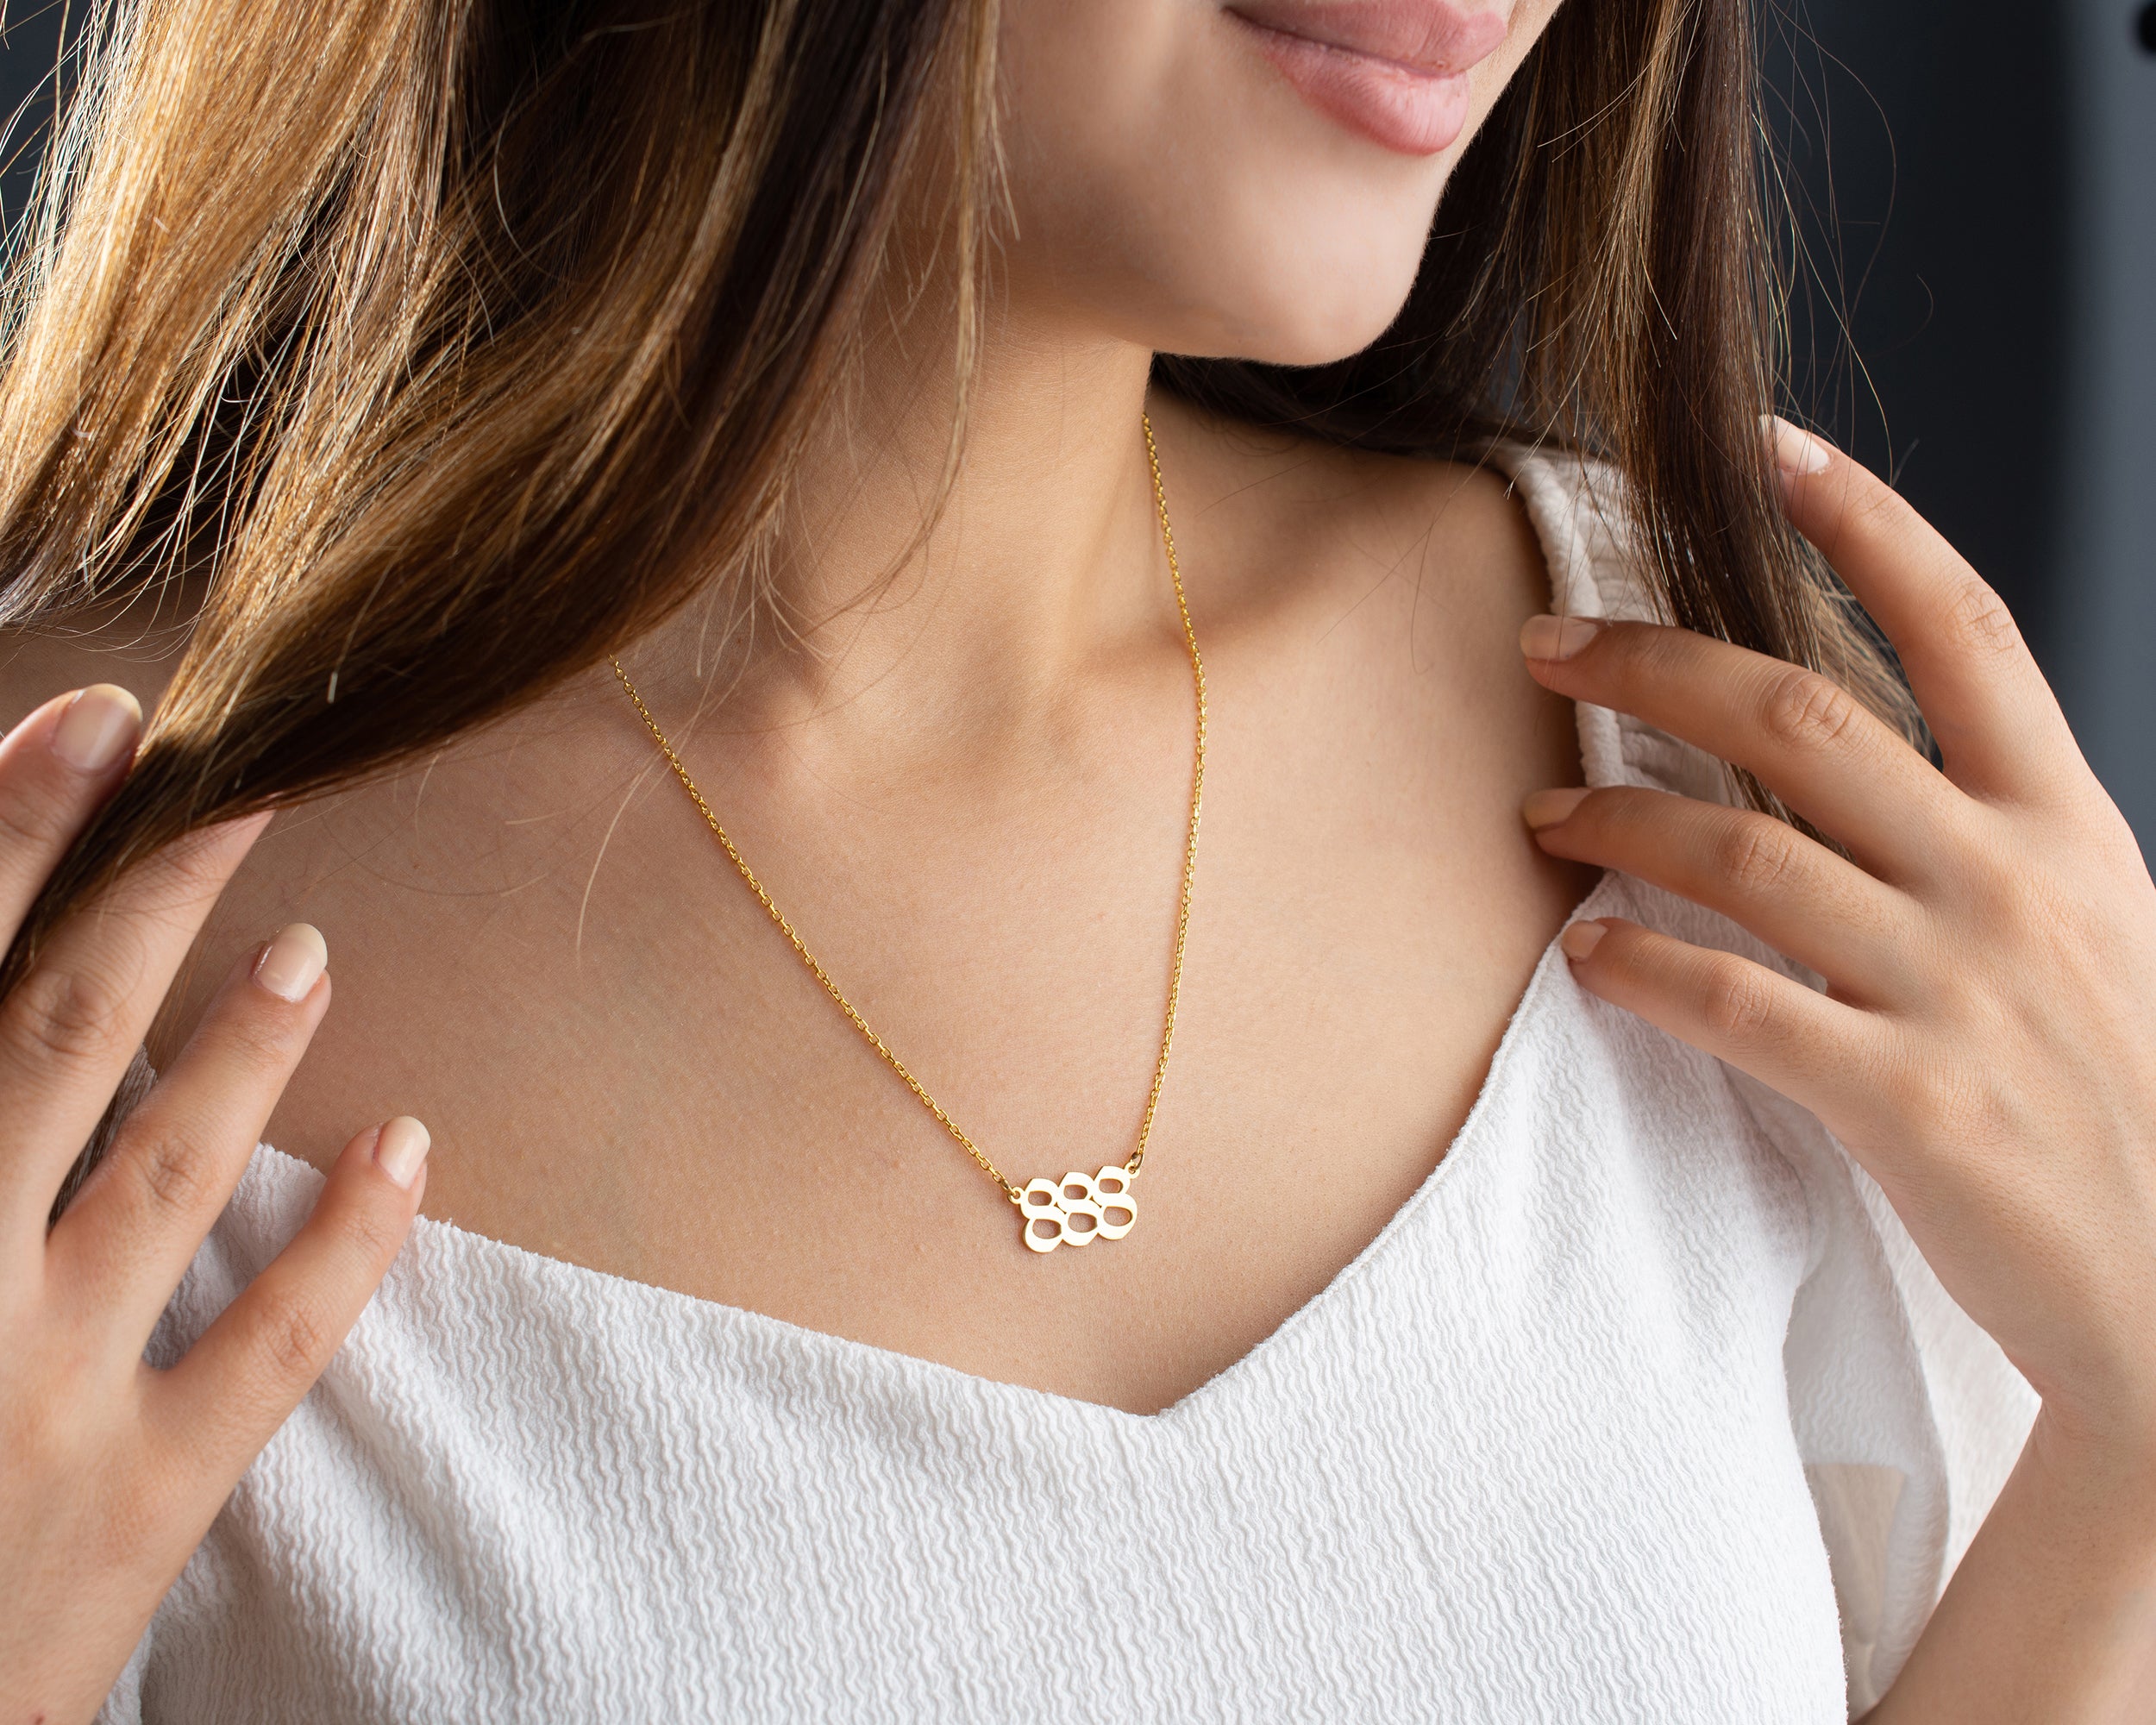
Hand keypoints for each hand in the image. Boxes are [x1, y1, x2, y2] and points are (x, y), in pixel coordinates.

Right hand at [0, 687, 428, 1724]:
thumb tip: (7, 1023)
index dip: (10, 845)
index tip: (92, 728)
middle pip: (52, 1043)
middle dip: (142, 889)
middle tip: (235, 769)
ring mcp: (41, 1397)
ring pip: (163, 1173)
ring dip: (240, 1043)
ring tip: (307, 943)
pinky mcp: (135, 1503)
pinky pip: (270, 1346)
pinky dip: (347, 1240)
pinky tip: (408, 1144)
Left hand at [1517, 423, 2155, 1469]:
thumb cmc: (2114, 1093)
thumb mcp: (2092, 925)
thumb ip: (1983, 833)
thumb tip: (1835, 756)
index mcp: (2069, 821)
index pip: (1965, 626)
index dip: (1869, 521)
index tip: (1772, 447)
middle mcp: (2015, 883)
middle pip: (1805, 716)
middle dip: (1657, 660)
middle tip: (1547, 639)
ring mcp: (1962, 992)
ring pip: (1745, 853)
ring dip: (1617, 816)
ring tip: (1540, 809)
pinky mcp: (1909, 1104)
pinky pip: (1736, 1005)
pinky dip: (1640, 969)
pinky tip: (1585, 957)